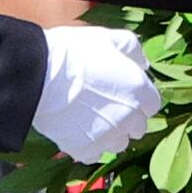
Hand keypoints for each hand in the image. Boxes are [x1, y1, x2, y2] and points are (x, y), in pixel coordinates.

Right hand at [31, 23, 159, 161]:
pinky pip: (95, 154)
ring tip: (90, 118)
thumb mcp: (108, 38)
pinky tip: (77, 129)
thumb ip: (132, 49)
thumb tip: (142, 63)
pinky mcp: (86, 150)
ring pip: (118, 143)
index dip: (138, 99)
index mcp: (139, 90)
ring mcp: (108, 136)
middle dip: (126, 118)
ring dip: (109, 134)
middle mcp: (129, 117)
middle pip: (138, 127)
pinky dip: (89, 145)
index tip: (122, 93)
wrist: (40, 75)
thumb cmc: (73, 53)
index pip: (152, 105)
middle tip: (104, 105)